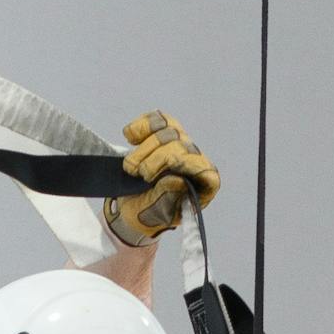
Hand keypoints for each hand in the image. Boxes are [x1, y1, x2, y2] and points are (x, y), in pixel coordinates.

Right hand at [107, 107, 222, 247]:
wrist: (130, 204)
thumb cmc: (148, 213)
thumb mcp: (156, 215)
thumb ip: (168, 199)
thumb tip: (178, 180)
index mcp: (202, 185)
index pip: (203, 168)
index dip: (182, 165)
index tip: (157, 175)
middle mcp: (196, 161)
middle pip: (181, 146)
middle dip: (154, 159)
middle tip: (139, 174)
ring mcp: (181, 143)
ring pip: (169, 130)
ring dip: (144, 148)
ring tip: (131, 167)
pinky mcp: (165, 131)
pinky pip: (158, 119)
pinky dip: (141, 126)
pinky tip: (130, 138)